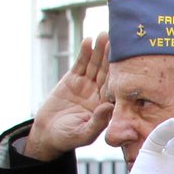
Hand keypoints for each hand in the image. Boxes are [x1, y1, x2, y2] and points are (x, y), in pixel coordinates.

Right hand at [23, 35, 113, 160]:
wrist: (47, 134)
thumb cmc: (67, 138)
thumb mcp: (83, 134)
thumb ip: (97, 122)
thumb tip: (108, 107)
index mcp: (105, 107)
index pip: (115, 87)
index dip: (120, 74)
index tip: (126, 60)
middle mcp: (98, 93)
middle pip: (107, 72)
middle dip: (111, 57)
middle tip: (117, 40)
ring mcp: (86, 85)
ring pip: (95, 65)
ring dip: (99, 50)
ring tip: (104, 35)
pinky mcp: (73, 80)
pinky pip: (80, 64)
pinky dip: (84, 53)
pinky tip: (88, 40)